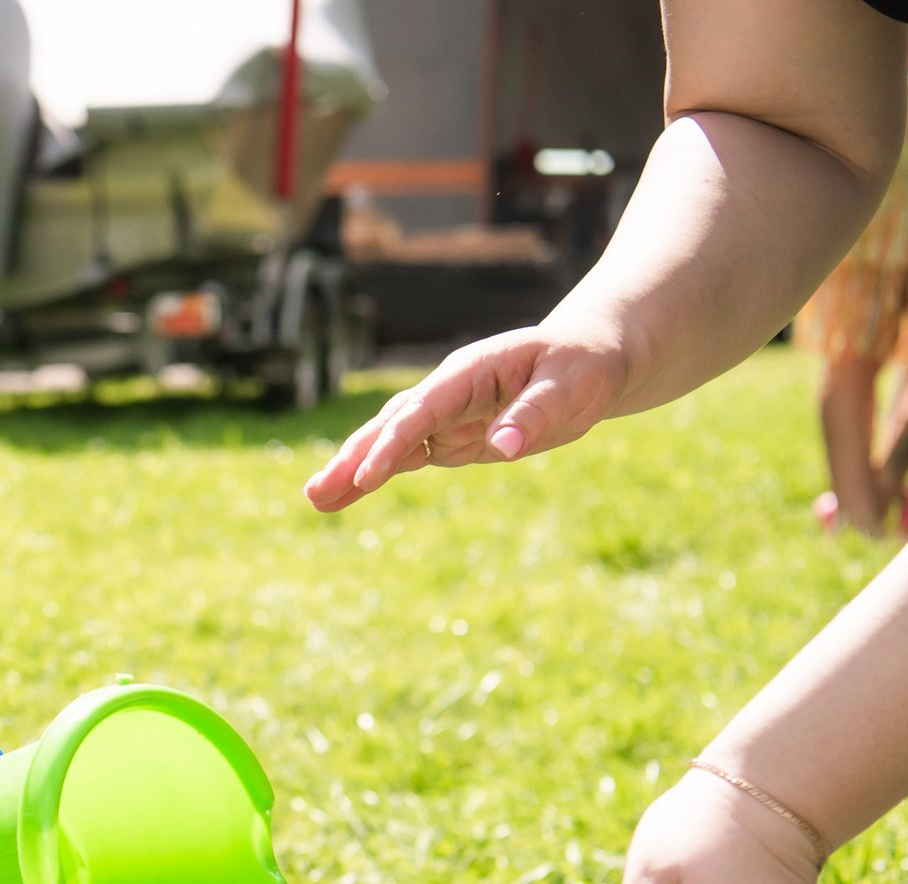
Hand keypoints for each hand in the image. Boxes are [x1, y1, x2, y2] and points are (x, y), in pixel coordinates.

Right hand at [303, 319, 630, 511]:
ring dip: (352, 471)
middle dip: (353, 459)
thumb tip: (501, 449)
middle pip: (390, 427)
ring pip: (389, 444)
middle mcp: (446, 393)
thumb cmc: (586, 364)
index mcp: (468, 372)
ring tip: (315, 500)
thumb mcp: (570, 386)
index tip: (367, 476)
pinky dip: (375, 477)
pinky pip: (406, 459)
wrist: (592, 358)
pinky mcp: (451, 438)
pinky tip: (343, 497)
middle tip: (316, 493)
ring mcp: (445, 417)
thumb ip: (533, 414)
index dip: (392, 443)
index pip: (421, 410)